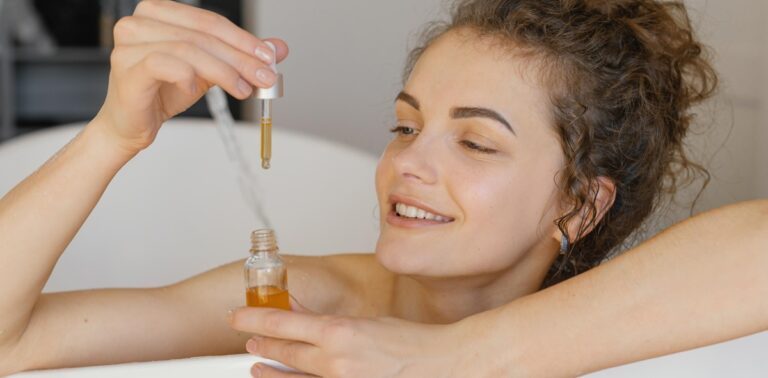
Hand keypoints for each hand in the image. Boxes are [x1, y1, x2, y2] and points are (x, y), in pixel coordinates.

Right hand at [94, 0, 287, 154]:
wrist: (131, 124)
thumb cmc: (163, 92)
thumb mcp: (209, 70)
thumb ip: (239, 56)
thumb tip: (278, 47)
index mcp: (159, 12)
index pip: (209, 21)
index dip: (242, 39)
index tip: (268, 57)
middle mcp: (140, 21)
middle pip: (202, 35)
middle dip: (240, 57)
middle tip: (264, 76)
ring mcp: (129, 43)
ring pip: (189, 49)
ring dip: (224, 71)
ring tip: (243, 89)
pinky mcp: (127, 67)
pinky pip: (166, 65)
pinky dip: (189, 77)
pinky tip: (197, 90)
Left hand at [228, 308, 469, 377]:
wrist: (442, 365)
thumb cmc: (413, 343)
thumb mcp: (368, 322)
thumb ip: (331, 323)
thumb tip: (303, 314)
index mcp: (340, 332)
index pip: (283, 321)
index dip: (253, 318)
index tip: (237, 316)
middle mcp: (335, 361)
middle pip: (283, 351)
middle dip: (262, 344)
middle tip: (249, 340)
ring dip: (271, 372)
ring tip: (259, 367)